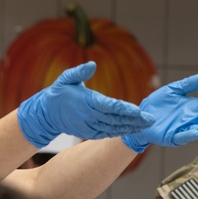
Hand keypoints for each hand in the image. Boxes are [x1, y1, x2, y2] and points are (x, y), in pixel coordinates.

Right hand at [17, 62, 154, 147]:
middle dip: (135, 120)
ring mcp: (90, 126)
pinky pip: (107, 133)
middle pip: (116, 119)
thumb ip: (79, 72)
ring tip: (146, 125)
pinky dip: (120, 132)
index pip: (111, 106)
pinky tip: (132, 130)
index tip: (140, 111)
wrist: (47, 114)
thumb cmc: (59, 92)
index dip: (126, 109)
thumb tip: (92, 65)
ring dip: (131, 127)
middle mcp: (90, 116)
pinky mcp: (89, 132)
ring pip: (114, 128)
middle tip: (151, 119)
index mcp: (87, 102)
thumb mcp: (66, 78)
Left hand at [121, 72, 197, 152]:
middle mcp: (192, 119)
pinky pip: (182, 136)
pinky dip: (189, 134)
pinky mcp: (172, 137)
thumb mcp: (175, 90)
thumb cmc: (159, 103)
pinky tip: (196, 131)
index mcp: (194, 108)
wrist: (141, 115)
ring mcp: (183, 129)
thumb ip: (191, 83)